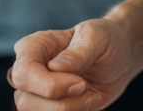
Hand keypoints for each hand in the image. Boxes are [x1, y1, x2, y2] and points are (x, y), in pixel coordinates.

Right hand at [11, 19, 138, 110]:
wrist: (119, 59)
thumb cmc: (106, 40)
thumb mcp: (97, 37)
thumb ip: (78, 52)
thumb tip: (54, 67)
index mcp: (34, 46)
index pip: (24, 74)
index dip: (49, 86)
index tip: (80, 84)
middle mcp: (29, 71)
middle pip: (25, 102)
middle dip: (62, 102)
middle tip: (86, 87)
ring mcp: (35, 93)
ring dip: (69, 110)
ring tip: (90, 95)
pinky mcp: (46, 109)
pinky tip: (88, 102)